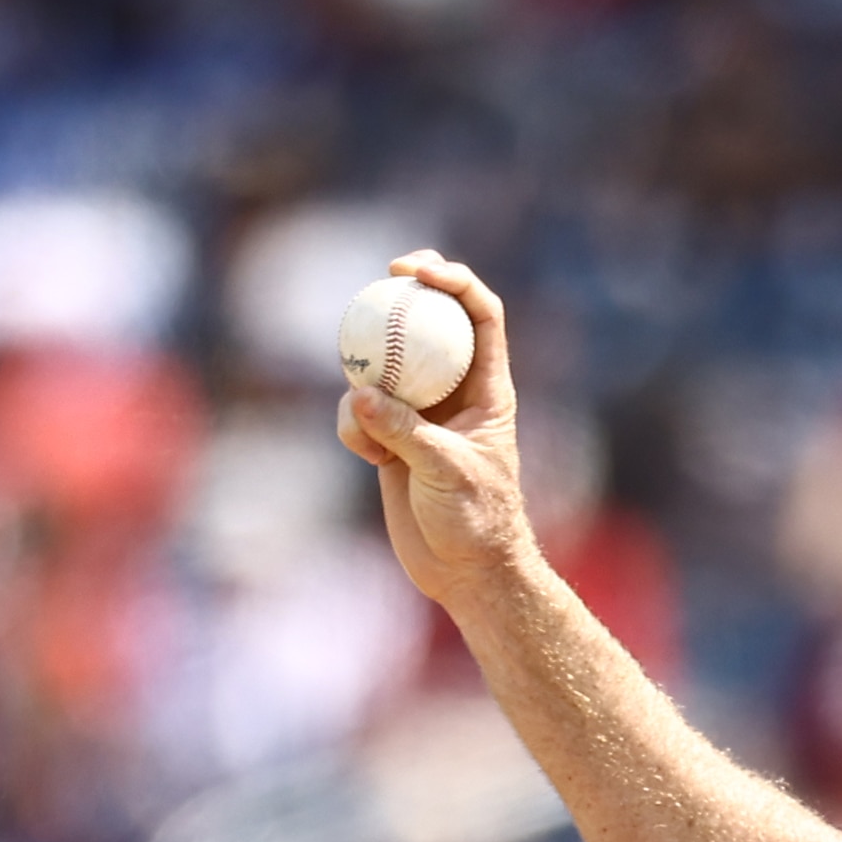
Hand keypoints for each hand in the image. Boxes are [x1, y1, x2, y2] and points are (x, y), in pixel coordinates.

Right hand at [334, 252, 538, 610]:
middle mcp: (454, 392)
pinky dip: (353, 426)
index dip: (455, 282)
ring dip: (364, 380)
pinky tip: (370, 457)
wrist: (465, 570)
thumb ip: (405, 430)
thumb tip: (359, 395)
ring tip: (375, 430)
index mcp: (488, 389)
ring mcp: (419, 412)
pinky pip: (358, 411)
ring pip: (382, 365)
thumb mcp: (447, 471)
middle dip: (404, 294)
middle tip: (379, 280)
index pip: (481, 316)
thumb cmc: (477, 521)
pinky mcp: (390, 437)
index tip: (417, 271)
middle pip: (430, 322)